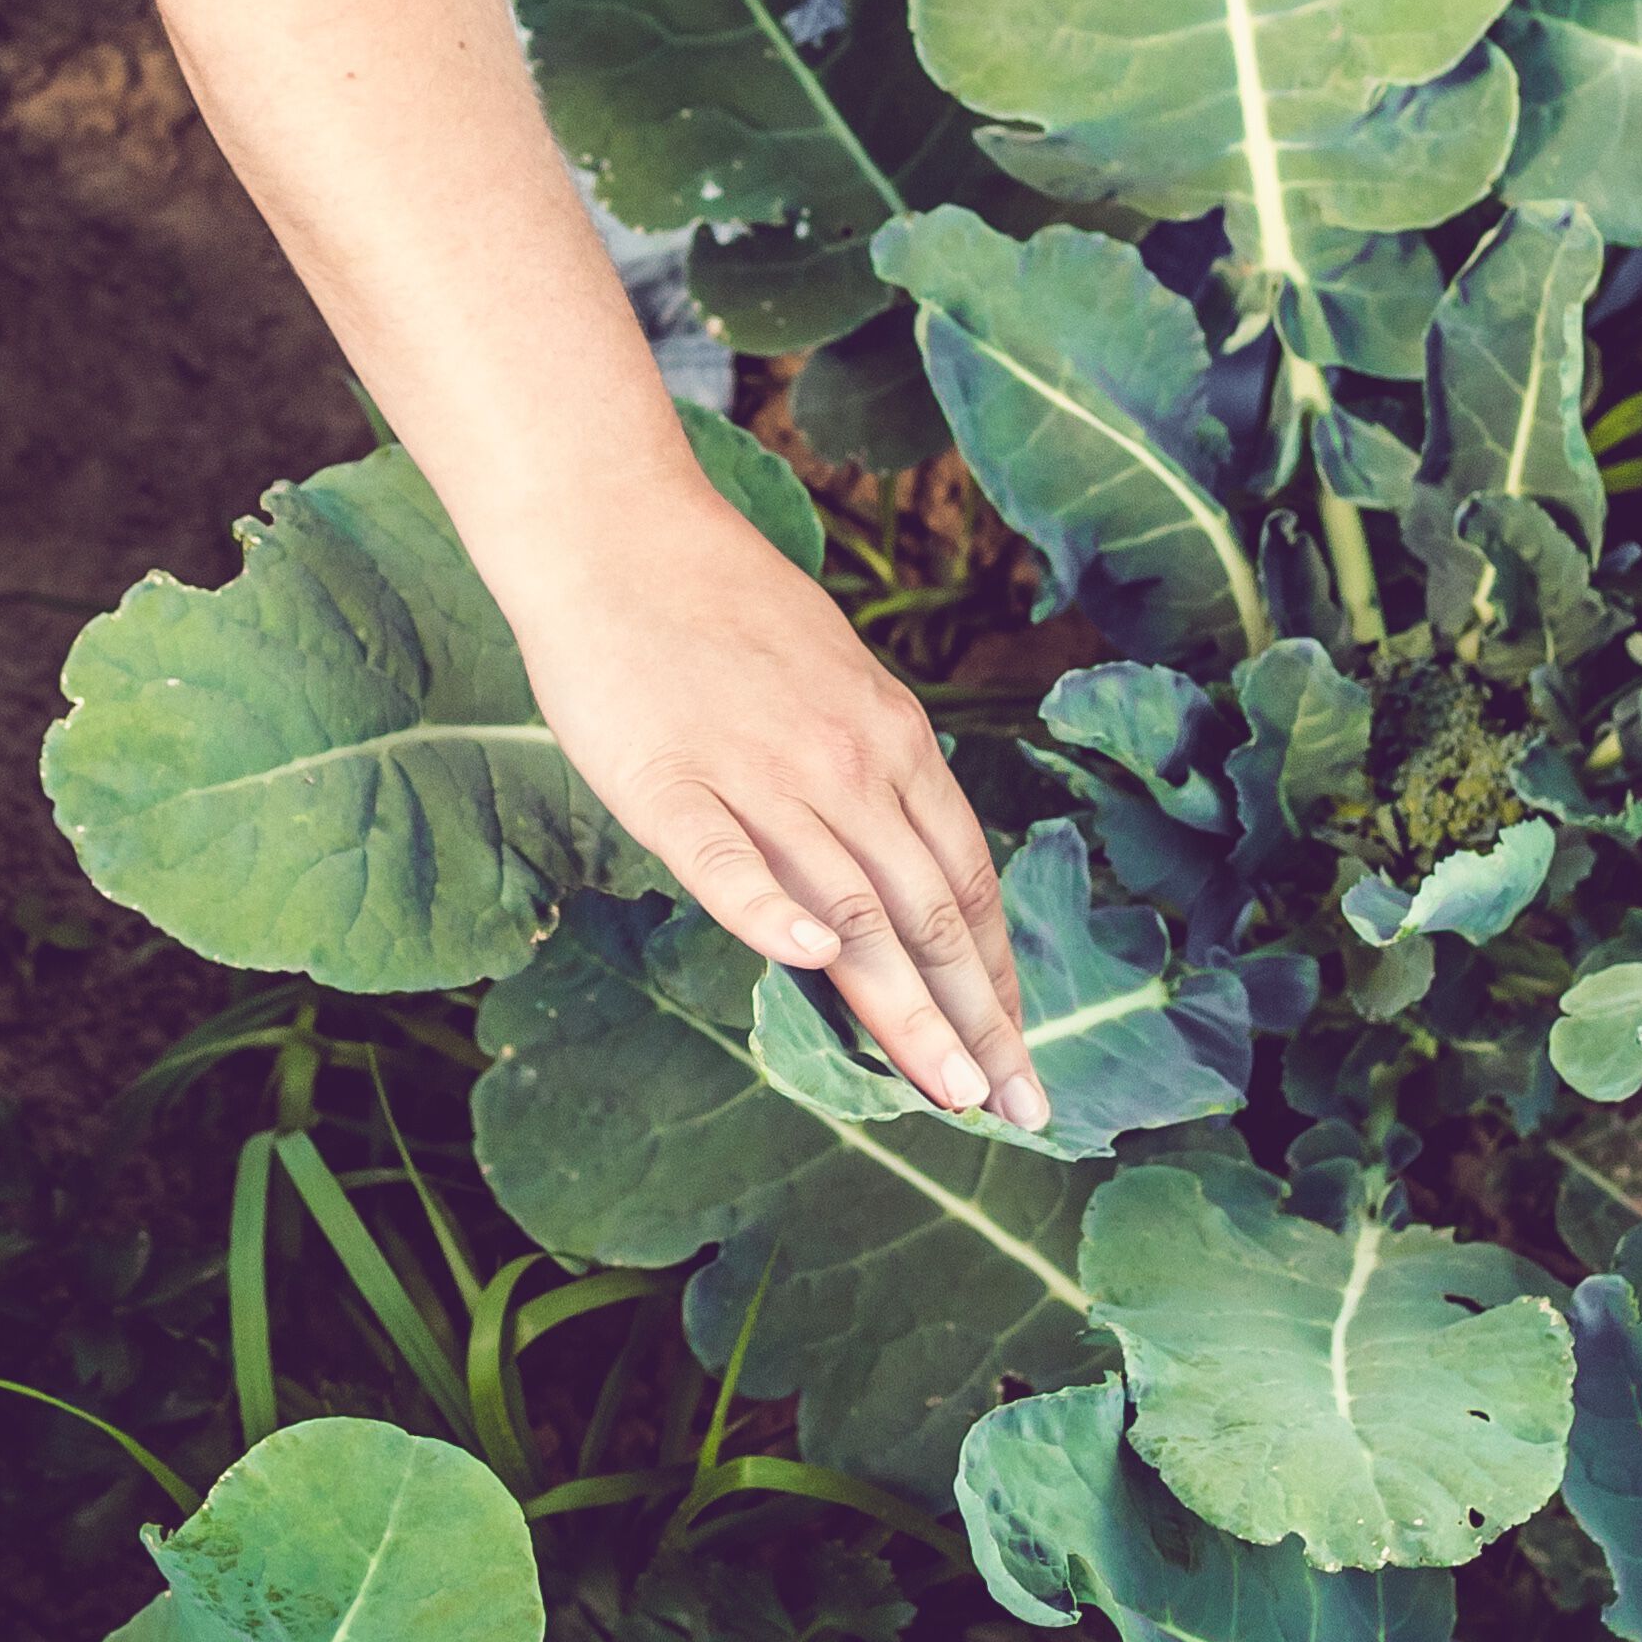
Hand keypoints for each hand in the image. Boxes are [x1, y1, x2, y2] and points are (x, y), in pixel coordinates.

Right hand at [505, 470, 1045, 1129]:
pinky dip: (767, 910)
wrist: (620, 532)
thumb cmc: (721, 610)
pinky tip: (805, 964)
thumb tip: (905, 866)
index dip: (1000, 975)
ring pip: (851, 909)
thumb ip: (872, 772)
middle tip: (1017, 1108)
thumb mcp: (834, 680)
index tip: (1022, 1050)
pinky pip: (727, 860)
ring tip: (948, 1089)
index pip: (966, 881)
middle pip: (930, 913)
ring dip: (907, 1007)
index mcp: (893, 740)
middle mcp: (848, 763)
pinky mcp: (669, 783)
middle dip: (981, 1022)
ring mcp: (761, 774)